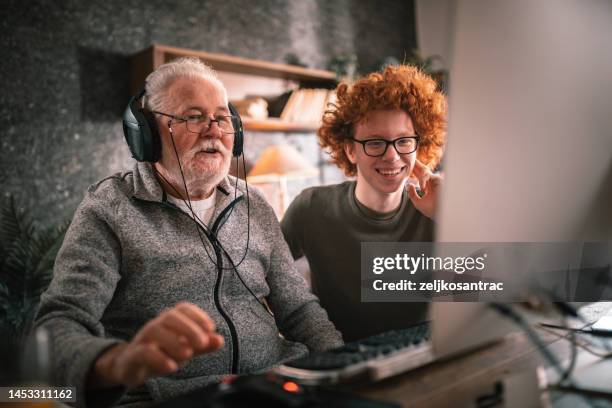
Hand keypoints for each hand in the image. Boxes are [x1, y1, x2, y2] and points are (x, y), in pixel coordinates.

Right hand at [90, 302, 223, 387]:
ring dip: (174, 341)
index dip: (198, 315)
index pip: (183, 309)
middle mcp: (156, 325)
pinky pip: (143, 352)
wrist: (129, 367)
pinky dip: (158, 358)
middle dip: (189, 328)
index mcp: (170, 321)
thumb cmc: (162, 353)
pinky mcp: (132, 356)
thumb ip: (202, 345)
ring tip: (188, 354)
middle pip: (171, 316)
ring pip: (155, 331)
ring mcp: (142, 339)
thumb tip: (220, 340)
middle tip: (202, 343)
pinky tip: (171, 367)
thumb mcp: (185, 349)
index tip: (211, 328)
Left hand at [407, 160, 442, 219]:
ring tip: (412, 166)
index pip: (420, 177)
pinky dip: (423, 180)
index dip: (414, 171)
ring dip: (418, 169)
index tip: (409, 166)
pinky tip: (422, 187)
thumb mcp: (418, 202)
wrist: (440, 214)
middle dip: (416, 165)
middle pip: (423, 171)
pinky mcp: (439, 180)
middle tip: (411, 159)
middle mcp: (432, 183)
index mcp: (428, 187)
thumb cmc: (431, 210)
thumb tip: (408, 184)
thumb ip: (412, 194)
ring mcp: (436, 181)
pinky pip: (429, 176)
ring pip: (425, 172)